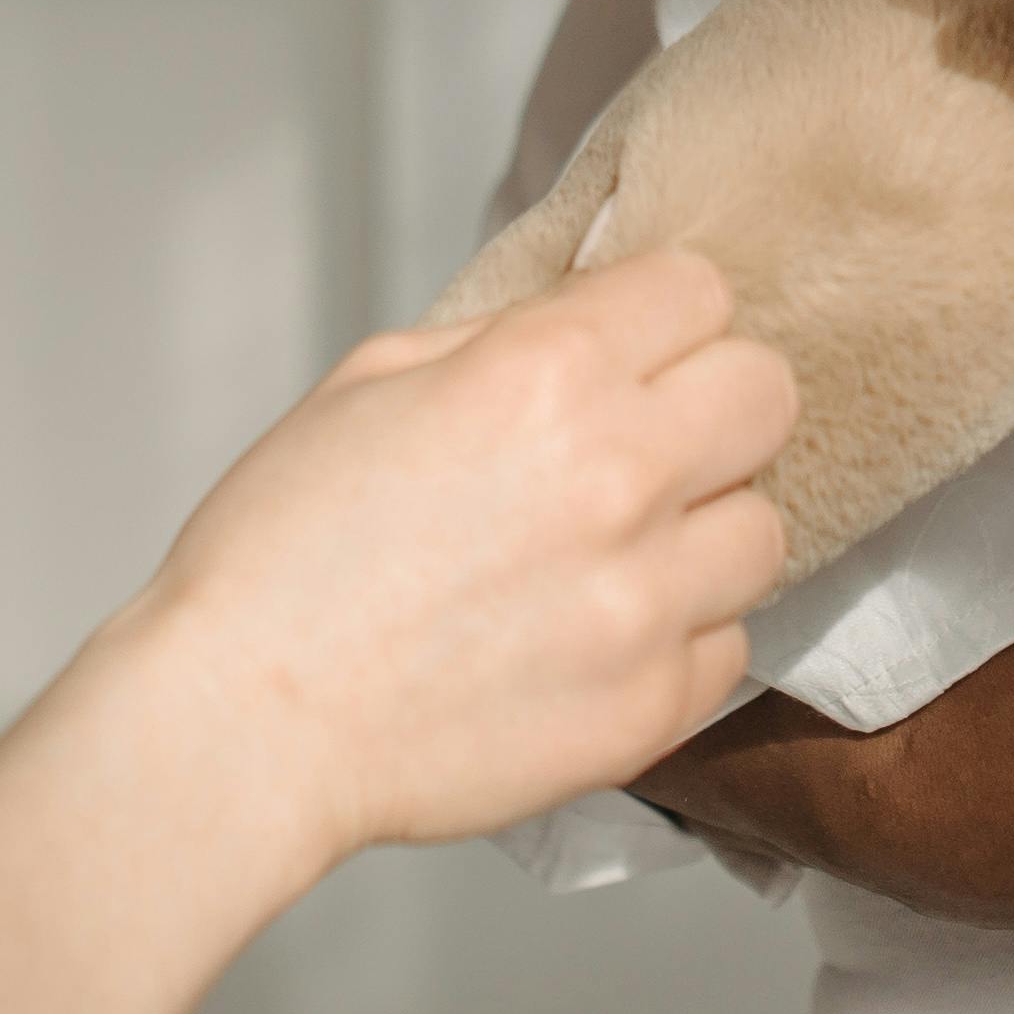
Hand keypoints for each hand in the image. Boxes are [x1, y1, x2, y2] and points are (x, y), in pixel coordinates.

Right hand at [109, 248, 795, 876]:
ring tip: (620, 555)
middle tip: (650, 444)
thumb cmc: (279, 551)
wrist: (245, 723)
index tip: (633, 349)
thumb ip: (504, 340)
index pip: (701, 290)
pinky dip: (677, 641)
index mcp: (547, 374)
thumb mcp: (374, 380)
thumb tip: (590, 323)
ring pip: (763, 531)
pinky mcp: (650, 708)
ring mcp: (645, 602)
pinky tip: (596, 639)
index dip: (661, 316)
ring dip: (703, 533)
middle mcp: (619, 476)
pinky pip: (728, 647)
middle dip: (712, 407)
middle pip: (767, 394)